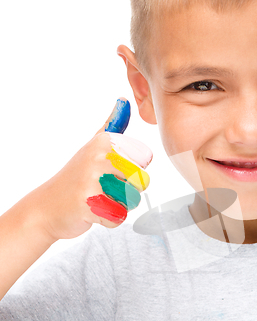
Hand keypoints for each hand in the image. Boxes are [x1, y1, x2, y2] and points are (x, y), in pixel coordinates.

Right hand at [36, 98, 152, 239]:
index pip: (145, 161)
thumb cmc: (77, 177)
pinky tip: (94, 211)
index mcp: (105, 142)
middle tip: (104, 189)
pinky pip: (118, 217)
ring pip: (132, 200)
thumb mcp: (94, 147)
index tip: (112, 172)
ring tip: (99, 199)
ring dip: (119, 205)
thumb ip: (112, 126)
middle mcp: (98, 157)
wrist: (46, 207)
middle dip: (127, 191)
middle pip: (141, 181)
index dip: (133, 171)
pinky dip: (109, 220)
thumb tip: (124, 101)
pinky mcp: (88, 205)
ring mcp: (92, 181)